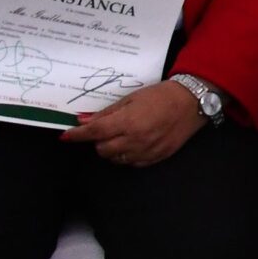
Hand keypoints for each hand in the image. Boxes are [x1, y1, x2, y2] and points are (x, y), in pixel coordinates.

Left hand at [66, 80, 204, 166]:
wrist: (192, 102)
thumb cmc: (161, 95)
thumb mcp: (131, 99)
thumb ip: (107, 113)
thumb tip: (83, 120)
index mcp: (128, 122)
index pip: (94, 132)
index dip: (77, 135)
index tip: (65, 136)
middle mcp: (136, 140)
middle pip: (102, 149)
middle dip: (98, 141)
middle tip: (104, 131)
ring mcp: (147, 151)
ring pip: (116, 159)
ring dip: (112, 150)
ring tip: (120, 137)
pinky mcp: (157, 157)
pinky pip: (132, 163)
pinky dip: (127, 155)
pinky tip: (132, 144)